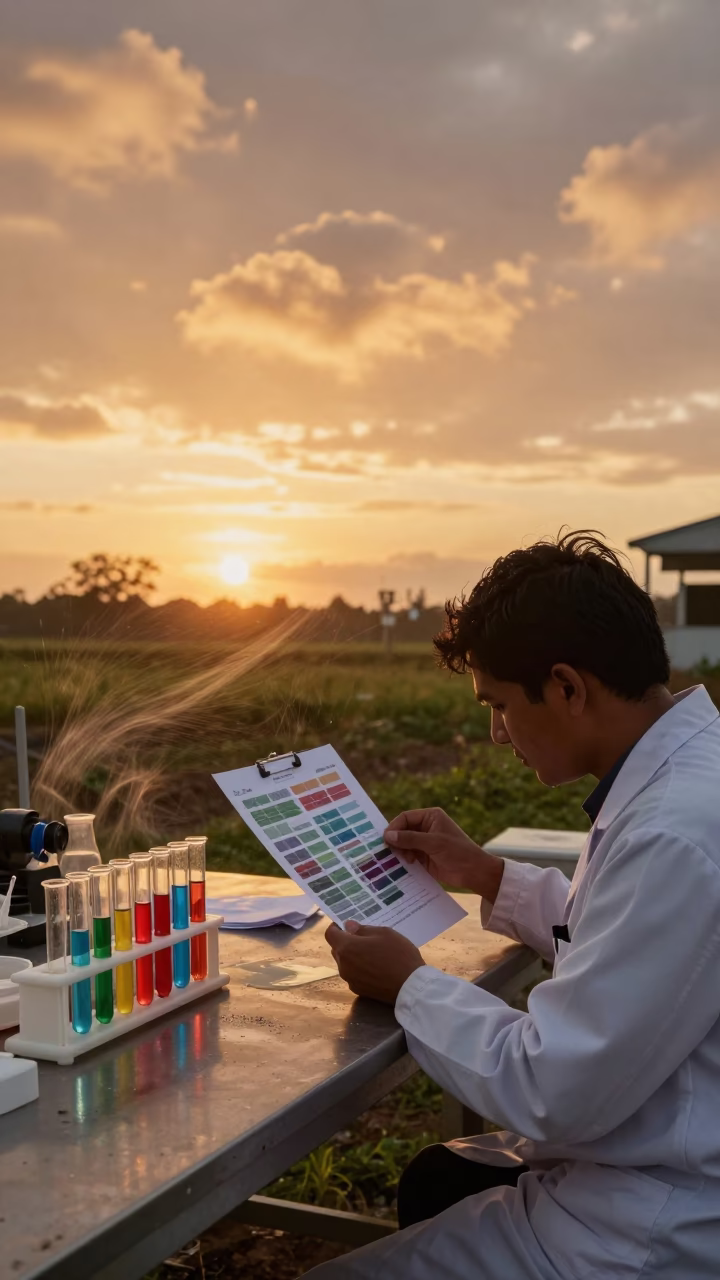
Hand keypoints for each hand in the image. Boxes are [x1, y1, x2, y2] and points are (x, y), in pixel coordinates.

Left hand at [325, 920, 424, 1002]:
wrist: (410, 987)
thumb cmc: (398, 955)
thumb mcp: (384, 933)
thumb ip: (363, 929)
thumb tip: (348, 926)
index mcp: (346, 948)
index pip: (330, 934)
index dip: (336, 927)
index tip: (347, 925)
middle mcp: (343, 965)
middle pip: (337, 949)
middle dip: (346, 941)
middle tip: (364, 938)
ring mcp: (350, 980)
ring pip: (345, 963)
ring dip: (353, 956)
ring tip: (372, 953)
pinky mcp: (358, 990)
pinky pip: (353, 974)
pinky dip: (359, 969)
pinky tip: (375, 968)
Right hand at [384, 807, 503, 901]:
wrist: (474, 872)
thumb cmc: (458, 852)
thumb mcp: (434, 843)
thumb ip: (410, 838)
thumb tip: (388, 835)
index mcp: (430, 817)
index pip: (406, 817)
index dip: (394, 827)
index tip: (386, 839)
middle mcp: (426, 827)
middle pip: (402, 831)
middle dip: (396, 841)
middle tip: (389, 852)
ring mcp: (424, 843)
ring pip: (404, 844)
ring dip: (400, 852)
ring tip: (405, 860)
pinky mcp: (424, 857)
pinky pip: (408, 856)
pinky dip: (404, 861)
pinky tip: (404, 866)